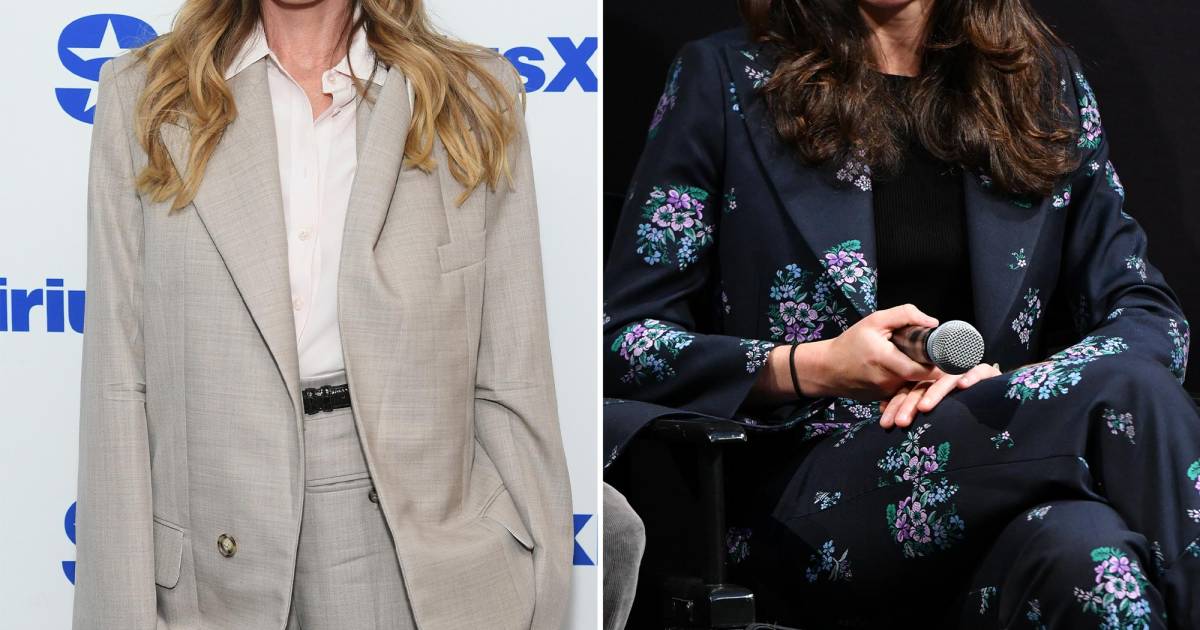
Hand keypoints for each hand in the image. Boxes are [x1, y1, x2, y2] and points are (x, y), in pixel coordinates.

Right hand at [787, 304, 944, 399]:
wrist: (827, 369)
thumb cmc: (851, 342)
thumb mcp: (874, 321)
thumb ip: (904, 315)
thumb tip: (933, 322)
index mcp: (886, 360)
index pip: (924, 370)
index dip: (940, 364)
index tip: (951, 355)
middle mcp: (888, 381)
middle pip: (923, 379)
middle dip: (936, 370)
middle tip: (946, 358)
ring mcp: (886, 393)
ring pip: (915, 387)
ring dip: (924, 377)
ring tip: (930, 364)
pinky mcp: (884, 399)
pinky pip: (904, 391)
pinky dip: (911, 384)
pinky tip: (913, 375)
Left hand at [879, 362, 1001, 427]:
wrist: (997, 399)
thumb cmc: (961, 408)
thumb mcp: (935, 411)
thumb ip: (913, 407)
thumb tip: (883, 412)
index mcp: (928, 382)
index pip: (909, 390)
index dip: (896, 405)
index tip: (885, 423)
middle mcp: (943, 375)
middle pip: (924, 385)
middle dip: (910, 404)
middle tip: (901, 422)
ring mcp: (964, 371)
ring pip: (946, 379)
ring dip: (935, 393)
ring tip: (924, 407)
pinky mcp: (986, 371)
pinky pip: (978, 370)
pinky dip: (971, 376)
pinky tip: (964, 386)